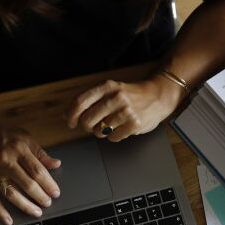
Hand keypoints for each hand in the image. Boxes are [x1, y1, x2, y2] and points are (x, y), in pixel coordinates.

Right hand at [0, 110, 60, 224]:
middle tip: (48, 203)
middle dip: (41, 197)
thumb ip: (40, 152)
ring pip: (12, 194)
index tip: (56, 192)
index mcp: (19, 148)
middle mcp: (6, 161)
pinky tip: (9, 221)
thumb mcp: (23, 135)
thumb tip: (56, 164)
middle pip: (27, 184)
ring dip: (26, 206)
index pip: (38, 171)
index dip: (49, 184)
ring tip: (37, 213)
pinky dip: (0, 212)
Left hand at [65, 75, 184, 141]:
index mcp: (107, 87)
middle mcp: (116, 97)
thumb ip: (88, 101)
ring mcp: (126, 111)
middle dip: (87, 126)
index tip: (71, 122)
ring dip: (101, 132)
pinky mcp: (135, 124)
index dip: (72, 115)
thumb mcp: (109, 90)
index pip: (80, 102)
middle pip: (87, 120)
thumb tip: (67, 115)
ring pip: (100, 131)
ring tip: (110, 125)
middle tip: (92, 125)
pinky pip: (113, 138)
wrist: (157, 96)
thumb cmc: (130, 94)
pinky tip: (120, 128)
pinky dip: (114, 136)